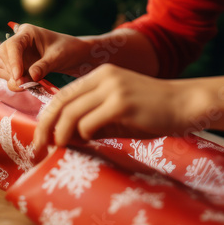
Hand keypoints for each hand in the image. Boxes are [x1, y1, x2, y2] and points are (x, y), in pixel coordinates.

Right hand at [0, 23, 93, 91]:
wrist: (73, 55)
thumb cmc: (67, 50)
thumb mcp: (58, 57)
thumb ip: (44, 66)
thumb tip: (31, 76)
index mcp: (27, 33)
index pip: (12, 45)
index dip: (13, 61)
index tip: (18, 76)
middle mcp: (18, 42)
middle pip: (3, 55)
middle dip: (11, 71)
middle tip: (23, 84)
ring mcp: (16, 54)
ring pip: (3, 67)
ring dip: (12, 79)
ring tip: (28, 85)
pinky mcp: (17, 66)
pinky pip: (8, 76)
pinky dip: (14, 83)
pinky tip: (27, 85)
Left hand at [31, 64, 198, 149]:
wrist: (185, 104)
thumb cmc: (153, 113)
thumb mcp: (118, 113)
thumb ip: (93, 121)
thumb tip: (65, 140)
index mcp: (100, 75)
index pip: (63, 95)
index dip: (47, 117)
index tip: (40, 138)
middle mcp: (103, 77)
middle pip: (61, 102)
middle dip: (45, 127)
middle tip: (38, 148)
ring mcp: (112, 89)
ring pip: (71, 113)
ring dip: (61, 134)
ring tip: (59, 148)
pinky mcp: (122, 103)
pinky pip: (90, 122)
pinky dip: (83, 135)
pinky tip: (90, 141)